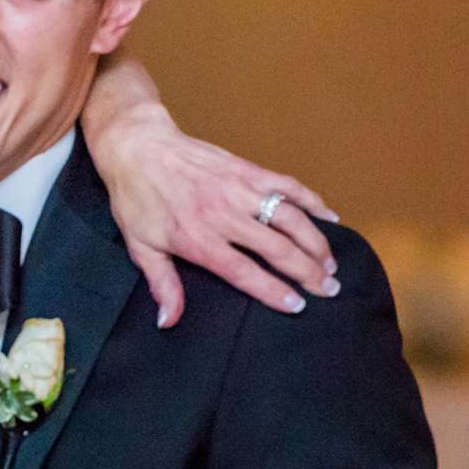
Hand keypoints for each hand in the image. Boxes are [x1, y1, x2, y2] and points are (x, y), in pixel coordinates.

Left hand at [85, 61, 338, 327]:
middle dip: (307, 272)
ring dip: (315, 242)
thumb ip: (162, 285)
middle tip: (328, 289)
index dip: (273, 291)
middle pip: (277, 248)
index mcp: (199, 238)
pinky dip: (312, 200)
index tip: (297, 305)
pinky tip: (330, 217)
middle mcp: (224, 215)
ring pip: (290, 218)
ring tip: (331, 264)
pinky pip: (287, 185)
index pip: (244, 272)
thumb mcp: (140, 247)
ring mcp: (240, 189)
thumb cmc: (137, 199)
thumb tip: (167, 322)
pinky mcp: (248, 169)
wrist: (137, 146)